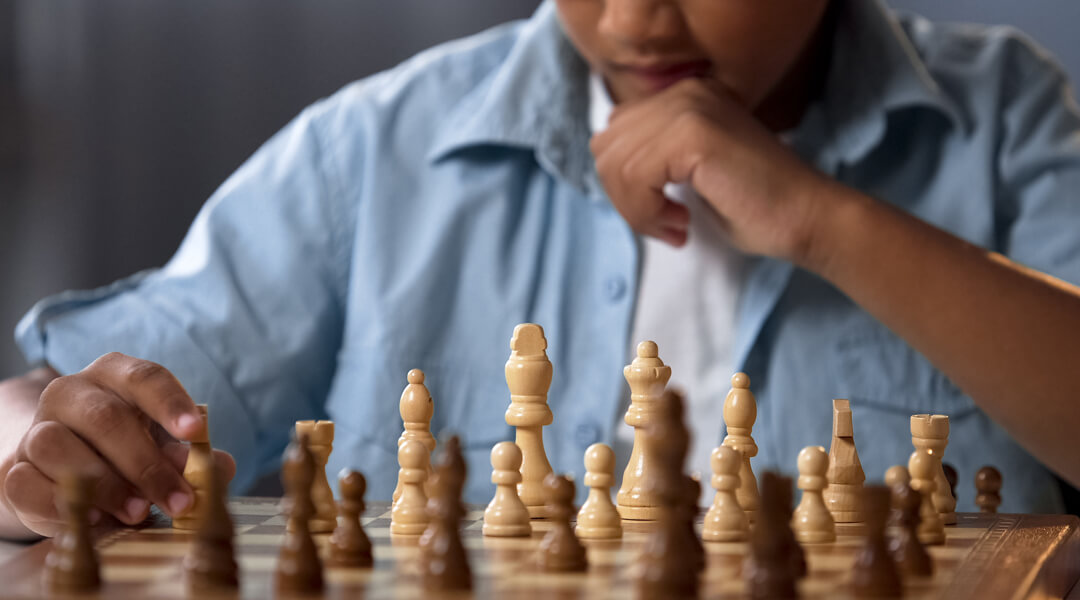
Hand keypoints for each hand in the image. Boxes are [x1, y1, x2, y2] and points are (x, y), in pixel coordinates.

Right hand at [1, 353, 235, 536]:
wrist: (64, 471)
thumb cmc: (127, 451)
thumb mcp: (165, 447)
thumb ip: (193, 457)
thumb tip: (219, 468)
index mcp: (115, 375)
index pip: (145, 377)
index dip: (170, 403)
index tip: (196, 431)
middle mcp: (71, 393)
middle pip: (106, 418)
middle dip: (147, 464)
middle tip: (179, 500)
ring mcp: (37, 428)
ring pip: (58, 446)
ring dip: (106, 485)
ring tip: (139, 512)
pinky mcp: (15, 470)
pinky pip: (29, 484)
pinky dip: (63, 504)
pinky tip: (95, 518)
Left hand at [590, 78, 841, 265]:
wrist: (807, 217)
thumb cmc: (754, 206)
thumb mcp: (688, 174)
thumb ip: (650, 159)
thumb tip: (608, 168)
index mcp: (683, 96)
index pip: (614, 135)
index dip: (624, 185)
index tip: (659, 214)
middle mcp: (684, 92)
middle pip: (606, 147)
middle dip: (625, 199)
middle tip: (665, 224)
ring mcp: (689, 107)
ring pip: (615, 165)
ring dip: (637, 210)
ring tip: (675, 226)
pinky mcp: (693, 133)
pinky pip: (635, 177)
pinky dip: (647, 212)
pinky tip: (681, 224)